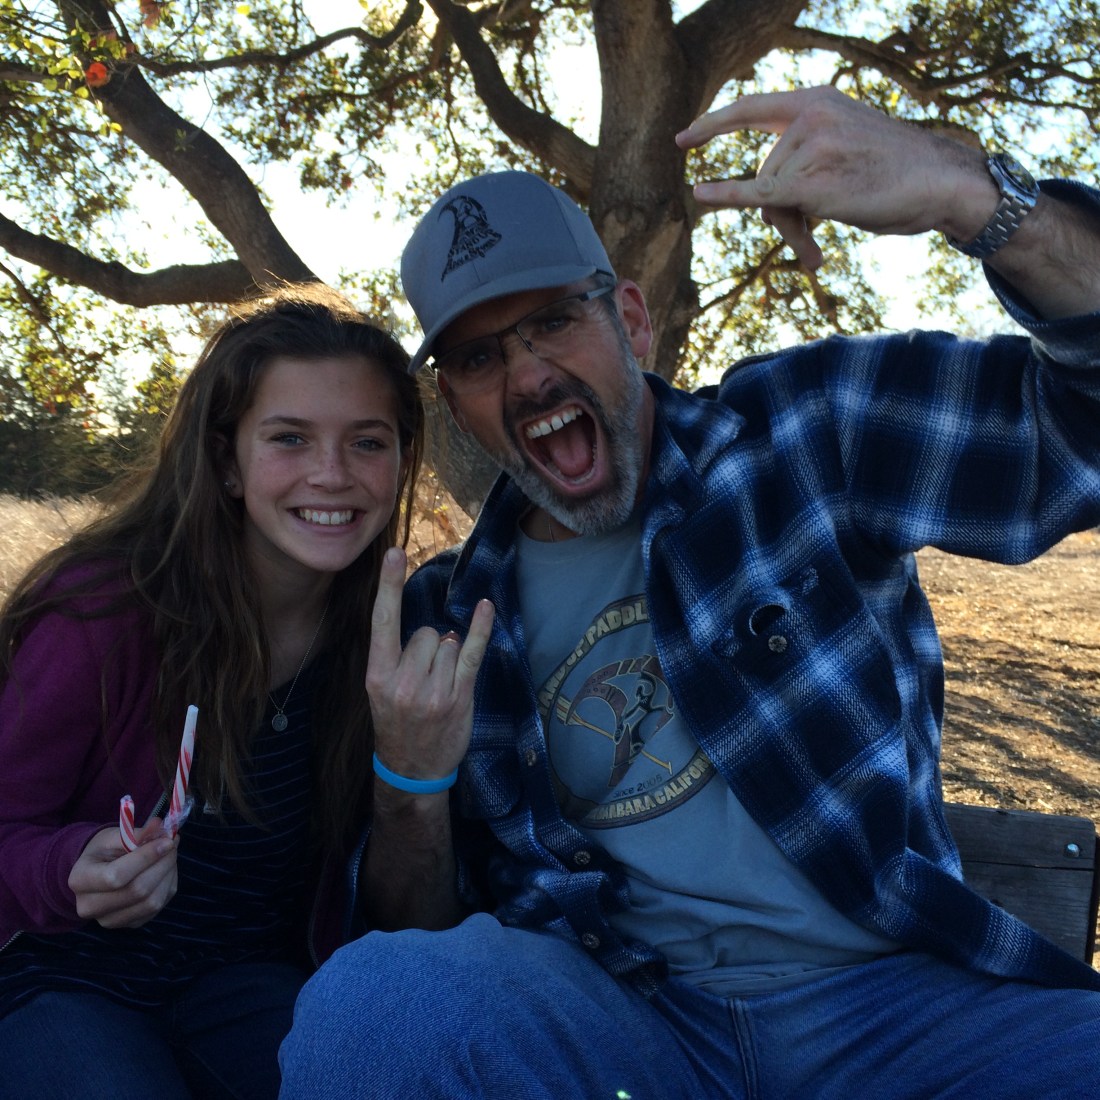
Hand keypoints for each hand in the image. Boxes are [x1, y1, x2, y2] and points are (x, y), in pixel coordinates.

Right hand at [68, 821, 177, 927]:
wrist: (97, 871)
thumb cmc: (104, 850)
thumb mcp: (114, 836)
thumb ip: (136, 833)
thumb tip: (160, 828)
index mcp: (80, 880)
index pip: (116, 876)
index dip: (146, 857)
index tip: (167, 840)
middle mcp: (89, 906)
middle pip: (137, 891)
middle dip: (163, 864)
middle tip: (173, 843)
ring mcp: (109, 920)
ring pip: (152, 902)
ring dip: (169, 874)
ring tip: (170, 855)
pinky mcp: (129, 924)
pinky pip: (158, 907)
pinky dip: (168, 885)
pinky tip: (165, 870)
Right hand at [366, 547, 493, 788]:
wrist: (411, 769)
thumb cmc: (396, 723)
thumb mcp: (380, 690)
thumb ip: (397, 657)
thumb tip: (436, 632)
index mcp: (377, 675)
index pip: (382, 620)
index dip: (388, 584)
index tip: (393, 552)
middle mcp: (403, 681)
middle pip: (426, 632)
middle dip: (429, 646)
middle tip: (423, 677)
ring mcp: (432, 691)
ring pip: (448, 643)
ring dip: (448, 657)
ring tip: (437, 686)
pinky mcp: (458, 697)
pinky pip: (472, 652)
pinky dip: (481, 629)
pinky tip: (486, 608)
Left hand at [675, 85, 985, 268]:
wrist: (939, 181)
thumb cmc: (894, 173)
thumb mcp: (845, 151)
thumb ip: (804, 161)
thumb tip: (763, 204)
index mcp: (816, 101)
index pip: (753, 108)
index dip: (715, 124)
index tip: (684, 138)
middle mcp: (810, 117)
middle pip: (763, 173)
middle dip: (781, 212)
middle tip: (811, 243)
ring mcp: (812, 146)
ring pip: (770, 200)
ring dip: (792, 233)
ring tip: (818, 251)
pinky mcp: (814, 182)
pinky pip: (759, 195)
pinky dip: (725, 196)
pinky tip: (699, 194)